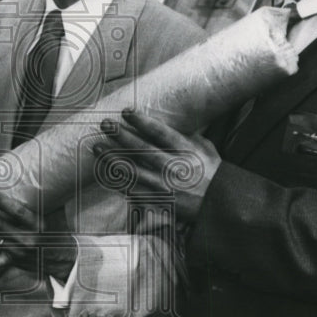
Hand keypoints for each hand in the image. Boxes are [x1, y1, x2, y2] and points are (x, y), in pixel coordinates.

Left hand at [0, 193, 76, 280]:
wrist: (61, 258)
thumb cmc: (57, 229)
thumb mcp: (55, 210)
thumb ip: (45, 195)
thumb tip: (39, 172)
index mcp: (38, 225)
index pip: (17, 212)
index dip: (1, 201)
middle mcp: (28, 239)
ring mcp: (18, 252)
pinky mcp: (12, 261)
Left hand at [93, 109, 221, 222]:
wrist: (219, 205)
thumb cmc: (212, 172)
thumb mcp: (205, 148)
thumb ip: (187, 135)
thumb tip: (172, 120)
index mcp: (185, 151)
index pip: (160, 133)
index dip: (142, 121)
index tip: (126, 111)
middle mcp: (172, 167)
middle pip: (142, 149)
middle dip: (121, 135)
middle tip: (105, 124)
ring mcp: (164, 186)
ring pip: (133, 171)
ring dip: (112, 159)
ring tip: (97, 148)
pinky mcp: (158, 201)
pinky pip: (134, 191)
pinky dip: (119, 183)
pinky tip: (106, 174)